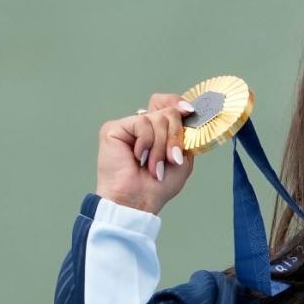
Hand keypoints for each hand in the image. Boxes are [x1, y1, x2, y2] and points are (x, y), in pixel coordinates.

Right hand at [95, 94, 195, 214]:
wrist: (139, 200)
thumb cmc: (158, 185)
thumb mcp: (182, 157)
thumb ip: (185, 133)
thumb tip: (186, 110)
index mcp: (158, 131)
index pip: (168, 103)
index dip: (179, 104)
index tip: (189, 112)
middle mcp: (143, 126)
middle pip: (168, 111)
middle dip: (175, 136)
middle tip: (172, 158)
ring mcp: (128, 126)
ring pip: (157, 118)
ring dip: (161, 146)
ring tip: (153, 166)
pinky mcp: (114, 128)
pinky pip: (142, 123)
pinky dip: (146, 143)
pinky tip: (138, 157)